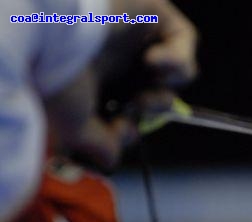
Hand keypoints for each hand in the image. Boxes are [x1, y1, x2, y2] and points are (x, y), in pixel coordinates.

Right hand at [44, 0, 197, 168]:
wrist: (51, 34)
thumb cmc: (55, 76)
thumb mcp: (74, 124)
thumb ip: (98, 142)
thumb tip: (110, 160)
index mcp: (98, 77)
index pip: (131, 107)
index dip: (133, 126)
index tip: (123, 132)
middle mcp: (118, 54)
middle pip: (156, 92)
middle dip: (151, 110)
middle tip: (137, 109)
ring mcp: (137, 33)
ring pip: (174, 73)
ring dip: (165, 92)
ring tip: (146, 94)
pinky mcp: (153, 12)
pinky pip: (185, 39)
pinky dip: (177, 61)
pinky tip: (154, 63)